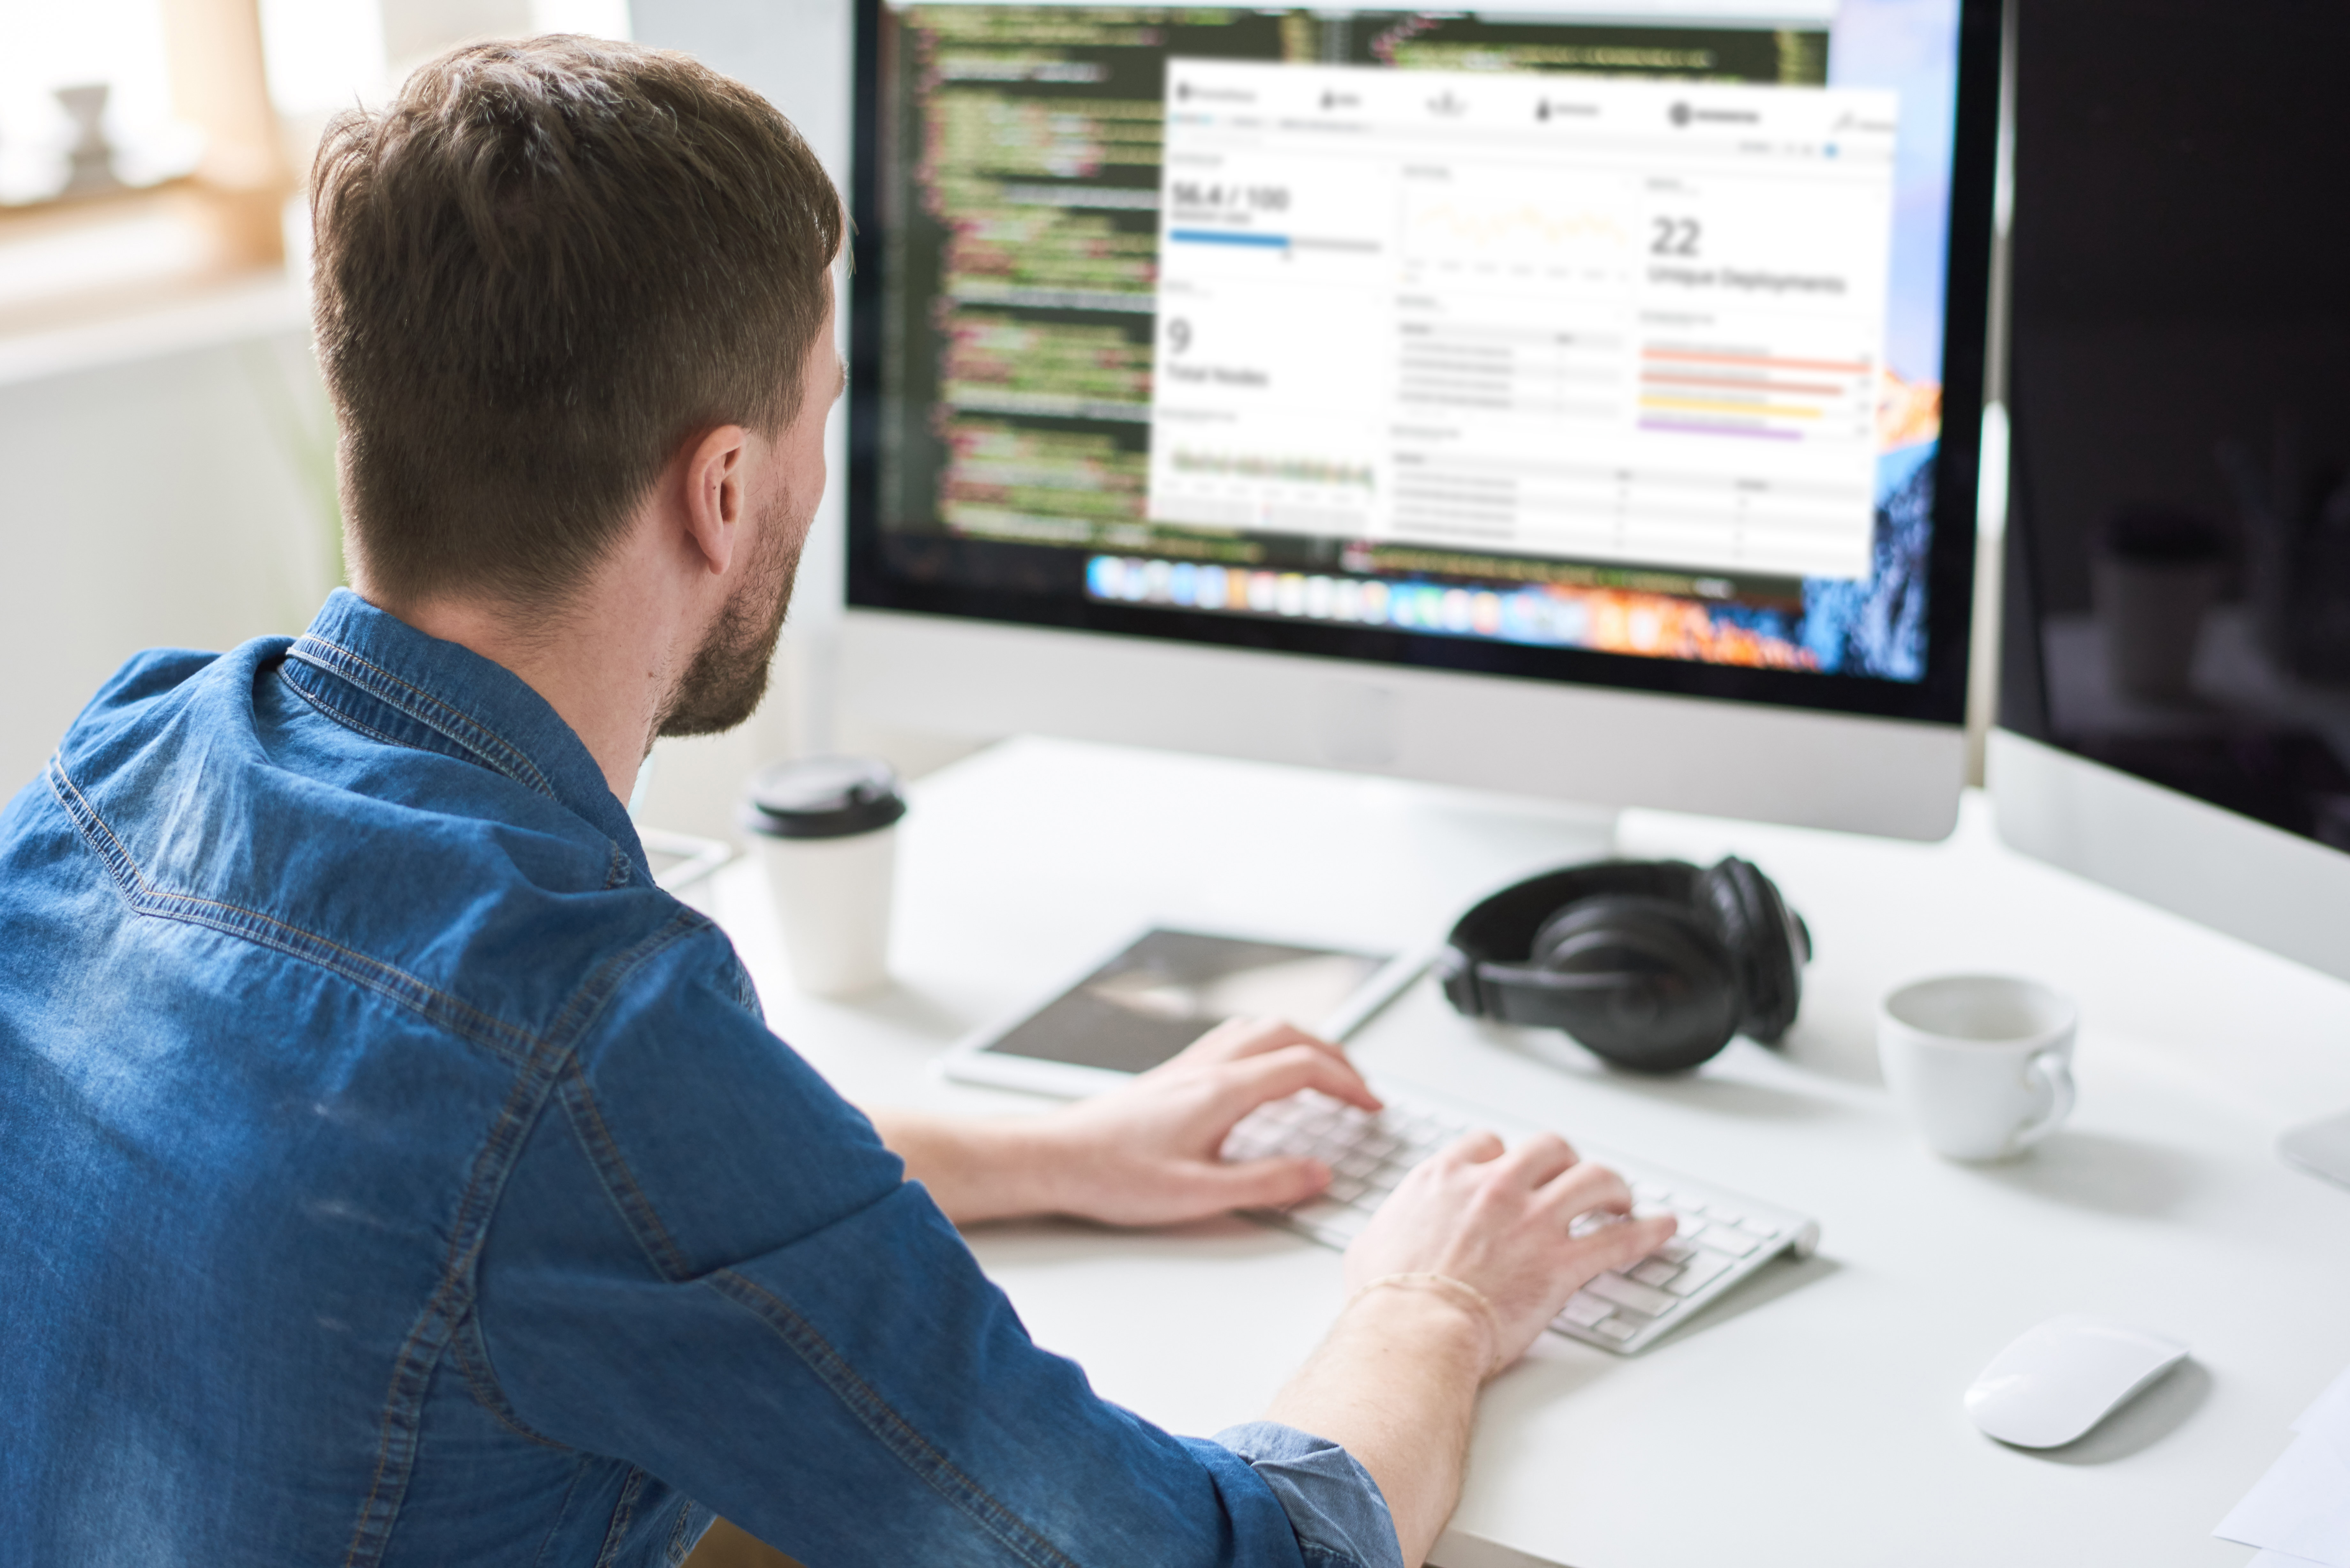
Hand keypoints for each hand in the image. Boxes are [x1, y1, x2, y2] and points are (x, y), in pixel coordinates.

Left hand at [1029, 1016, 1381, 1226]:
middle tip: (1361, 1089)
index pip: (1305, 1067)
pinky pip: (1235, 1038)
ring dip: (1303, 1043)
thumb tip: (1319, 1174)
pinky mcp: (1174, 1074)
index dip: (1349, 1085)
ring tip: (1326, 1074)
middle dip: (1335, 1057)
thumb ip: (1266, 1184)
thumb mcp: (1199, 1195)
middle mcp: (1208, 1066)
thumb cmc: (1114, 1176)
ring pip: (1261, 1029)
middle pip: (1289, 1034)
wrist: (1056, 1158)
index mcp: (1222, 1090)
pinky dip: (1269, 1045)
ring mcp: (1189, 1065)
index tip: (1373, 1108)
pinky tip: (1267, 1072)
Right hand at [1343, 1131, 1675, 1373]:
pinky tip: (1664, 1227)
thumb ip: (1395, 1226)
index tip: (1517, 1174)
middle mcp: (1495, 1187)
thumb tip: (1391, 1234)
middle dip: (1565, 1161)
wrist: (1412, 1332)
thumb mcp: (1373, 1244)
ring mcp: (1533, 1222)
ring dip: (1612, 1186)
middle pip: (1548, 1149)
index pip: (1488, 1145)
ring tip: (1620, 1199)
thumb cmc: (1387, 1300)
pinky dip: (1648, 1231)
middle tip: (1573, 1179)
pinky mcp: (1562, 1263)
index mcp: (1447, 1178)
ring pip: (1593, 1179)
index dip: (1507, 1159)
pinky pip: (1619, 1239)